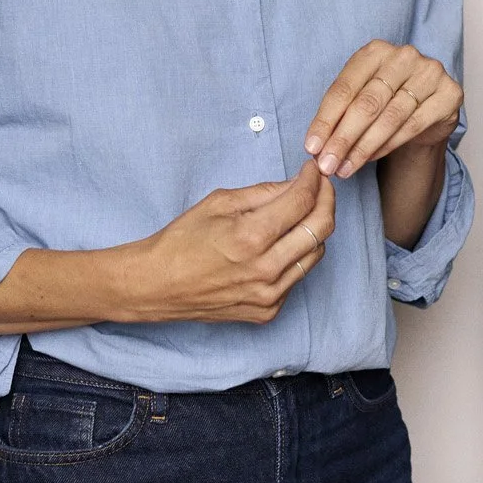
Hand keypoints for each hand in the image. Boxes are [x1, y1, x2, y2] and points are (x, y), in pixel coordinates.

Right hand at [124, 164, 334, 322]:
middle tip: (321, 187)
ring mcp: (269, 295)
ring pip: (316, 254)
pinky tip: (281, 245)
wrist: (156, 286)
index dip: (314, 180)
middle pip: (321, 228)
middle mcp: (265, 270)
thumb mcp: (219, 203)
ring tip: (302, 213)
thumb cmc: (182, 241)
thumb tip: (297, 184)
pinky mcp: (267, 311)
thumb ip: (264, 192)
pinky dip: (296, 256)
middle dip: (326, 200)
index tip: (313, 171)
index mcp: (250, 237)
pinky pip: (297, 277)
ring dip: (314, 229)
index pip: (302, 202)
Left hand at [304, 42, 461, 179]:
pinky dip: (389, 145)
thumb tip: (316, 147)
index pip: (344, 88)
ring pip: (390, 117)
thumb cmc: (387, 101)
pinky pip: (413, 124)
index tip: (311, 147)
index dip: (325, 120)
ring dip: (364, 147)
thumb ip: (339, 116)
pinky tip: (371, 159)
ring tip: (346, 168)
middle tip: (328, 164)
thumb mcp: (360, 99)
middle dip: (343, 138)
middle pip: (366, 103)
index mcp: (375, 51)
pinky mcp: (449, 94)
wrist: (428, 108)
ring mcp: (429, 73)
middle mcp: (404, 56)